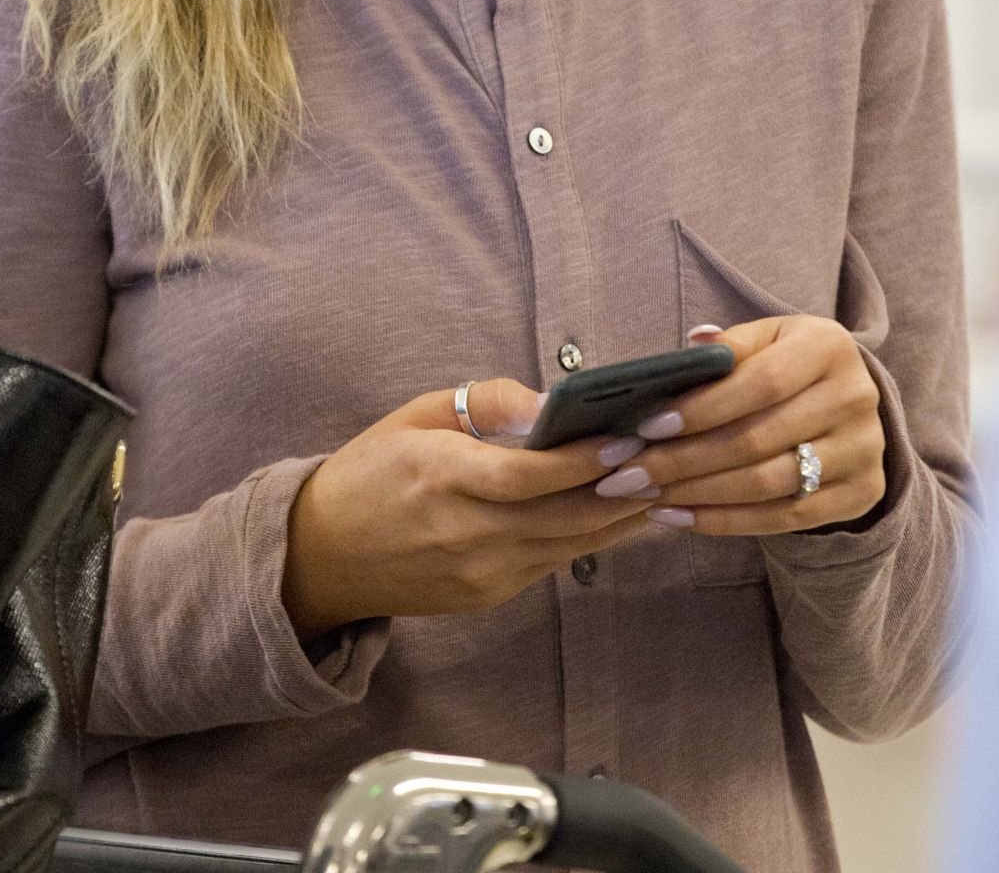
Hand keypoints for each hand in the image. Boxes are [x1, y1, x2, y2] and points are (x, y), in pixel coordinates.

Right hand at [282, 379, 658, 640]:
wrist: (324, 556)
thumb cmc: (371, 470)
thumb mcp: (416, 415)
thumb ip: (484, 403)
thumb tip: (549, 402)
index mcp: (441, 477)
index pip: (528, 476)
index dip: (584, 460)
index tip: (632, 435)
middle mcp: (465, 533)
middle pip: (564, 516)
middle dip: (624, 488)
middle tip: (675, 456)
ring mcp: (480, 573)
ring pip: (570, 545)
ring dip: (622, 516)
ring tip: (667, 481)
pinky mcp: (488, 596)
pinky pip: (553, 564)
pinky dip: (592, 537)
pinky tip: (624, 513)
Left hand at [590, 318, 886, 536]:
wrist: (846, 402)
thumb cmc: (787, 364)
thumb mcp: (765, 339)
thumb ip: (727, 346)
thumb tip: (688, 351)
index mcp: (829, 347)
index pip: (760, 383)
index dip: (703, 408)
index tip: (648, 427)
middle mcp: (856, 398)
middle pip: (758, 440)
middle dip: (684, 460)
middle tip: (628, 473)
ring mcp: (864, 451)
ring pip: (768, 485)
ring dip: (698, 494)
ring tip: (647, 495)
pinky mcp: (862, 494)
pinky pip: (784, 518)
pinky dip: (725, 521)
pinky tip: (679, 516)